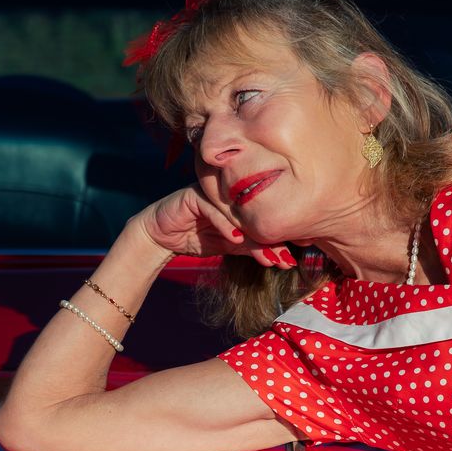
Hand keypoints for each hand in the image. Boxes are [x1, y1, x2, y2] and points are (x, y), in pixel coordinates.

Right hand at [132, 187, 297, 268]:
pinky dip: (225, 225)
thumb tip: (280, 259)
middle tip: (285, 259)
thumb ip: (251, 247)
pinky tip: (234, 239)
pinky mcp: (193, 195)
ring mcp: (210, 191)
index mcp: (238, 201)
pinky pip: (213, 209)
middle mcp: (227, 192)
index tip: (292, 257)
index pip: (262, 215)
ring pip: (236, 210)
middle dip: (270, 238)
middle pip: (254, 212)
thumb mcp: (228, 246)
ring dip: (252, 234)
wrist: (159, 238)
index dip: (278, 235)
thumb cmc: (194, 238)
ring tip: (267, 254)